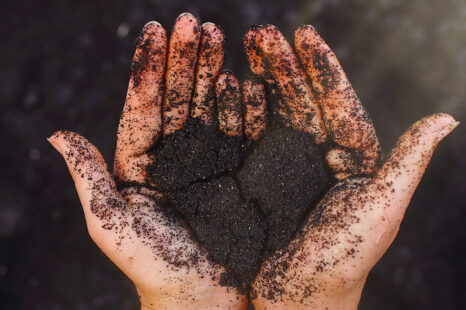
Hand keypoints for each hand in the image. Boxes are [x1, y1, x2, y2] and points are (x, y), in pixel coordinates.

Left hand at [48, 14, 250, 309]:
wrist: (201, 296)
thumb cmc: (153, 265)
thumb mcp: (110, 222)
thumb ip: (88, 176)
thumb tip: (55, 134)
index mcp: (140, 163)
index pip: (144, 106)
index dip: (150, 69)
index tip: (157, 30)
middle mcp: (174, 157)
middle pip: (179, 98)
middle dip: (186, 60)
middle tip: (195, 22)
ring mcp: (208, 162)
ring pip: (210, 107)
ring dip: (214, 72)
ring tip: (220, 36)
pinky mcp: (236, 172)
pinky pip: (241, 132)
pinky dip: (244, 105)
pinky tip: (245, 78)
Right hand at [244, 25, 457, 308]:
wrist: (298, 301)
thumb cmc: (343, 261)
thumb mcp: (381, 209)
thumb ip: (409, 163)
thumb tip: (447, 119)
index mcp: (352, 158)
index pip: (337, 102)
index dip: (321, 68)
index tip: (304, 34)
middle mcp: (320, 156)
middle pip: (301, 100)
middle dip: (283, 65)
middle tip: (262, 32)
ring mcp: (287, 165)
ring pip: (273, 113)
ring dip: (259, 79)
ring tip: (242, 47)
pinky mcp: (260, 177)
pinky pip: (248, 138)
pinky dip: (238, 111)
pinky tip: (227, 85)